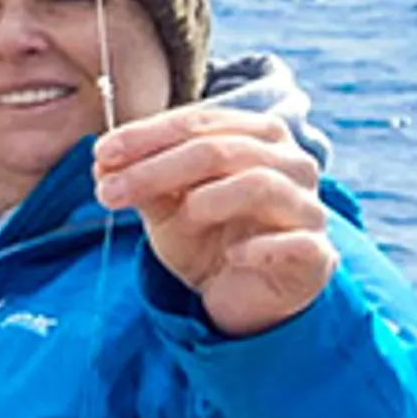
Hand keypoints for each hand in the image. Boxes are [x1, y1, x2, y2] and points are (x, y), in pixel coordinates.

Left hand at [95, 106, 336, 337]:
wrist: (243, 295)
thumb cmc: (208, 238)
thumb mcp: (167, 209)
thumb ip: (143, 183)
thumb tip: (102, 160)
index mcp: (256, 137)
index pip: (198, 122)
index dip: (147, 135)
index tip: (100, 153)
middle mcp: (290, 163)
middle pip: (220, 150)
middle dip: (156, 168)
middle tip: (107, 191)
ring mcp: (308, 207)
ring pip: (260, 183)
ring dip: (205, 201)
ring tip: (174, 219)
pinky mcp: (316, 255)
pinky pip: (295, 243)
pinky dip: (260, 248)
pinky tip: (231, 255)